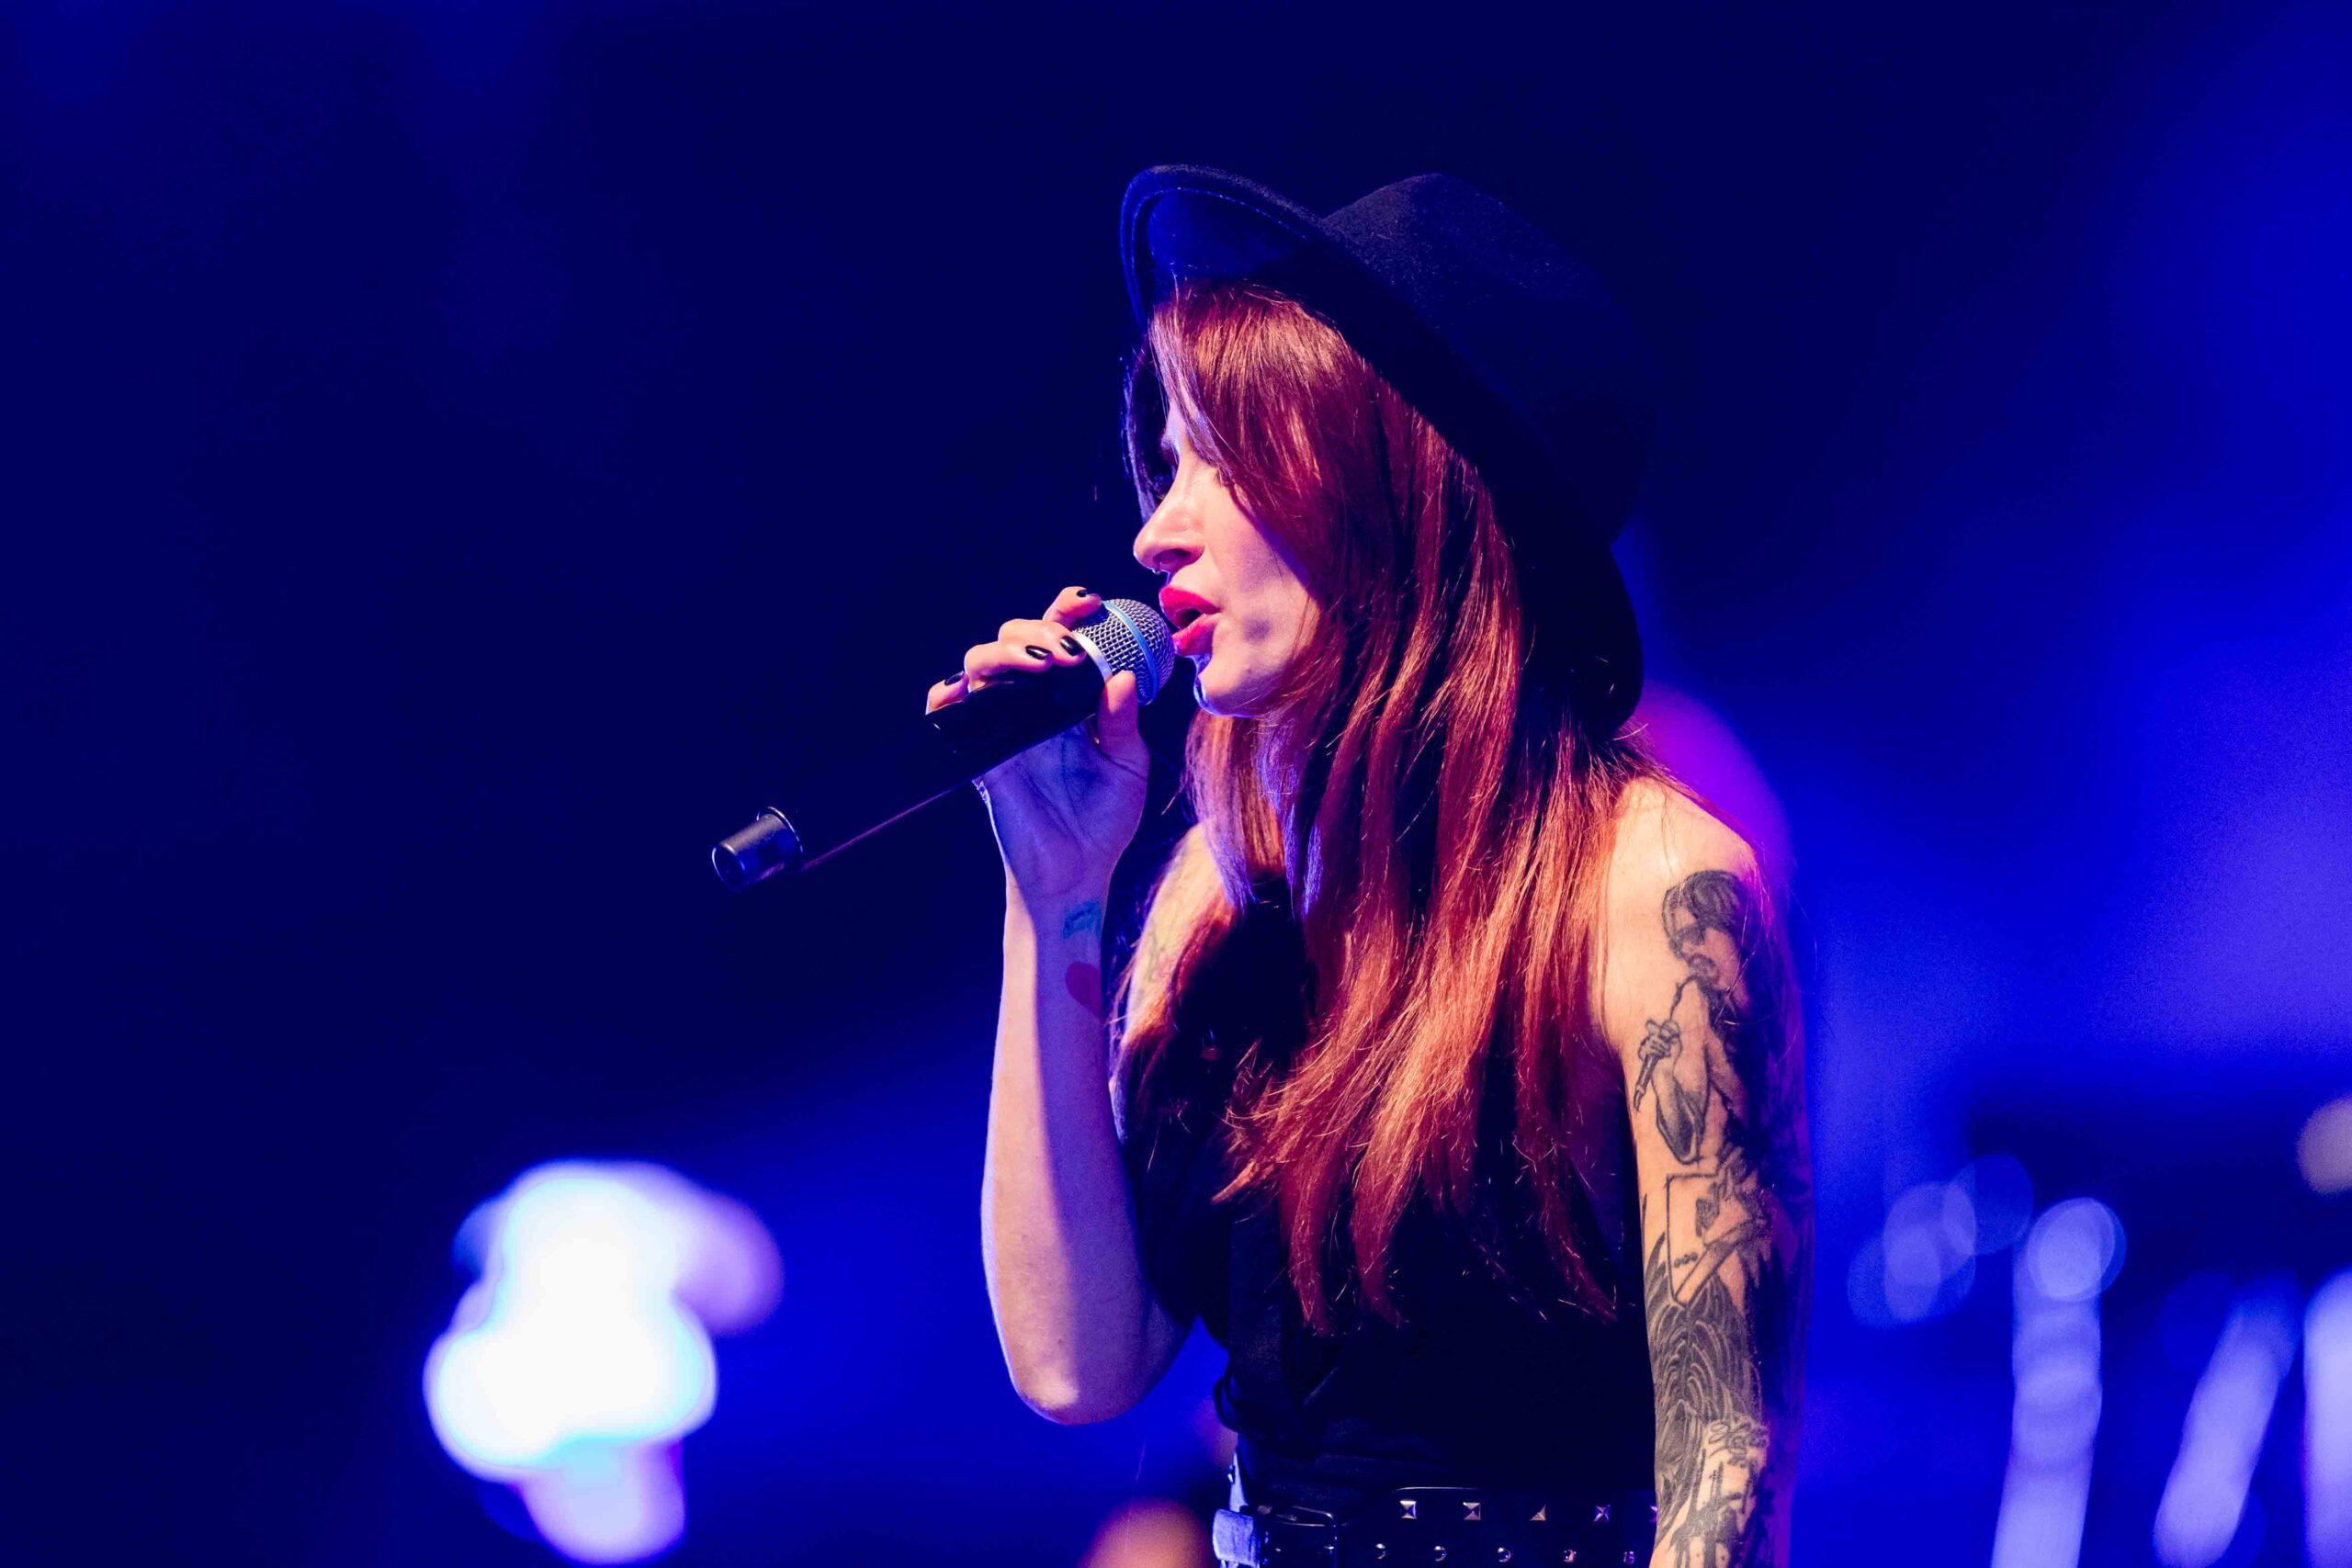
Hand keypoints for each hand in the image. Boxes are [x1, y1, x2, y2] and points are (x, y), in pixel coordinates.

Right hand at [924, 585, 1150, 904]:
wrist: (1078, 873)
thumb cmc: (1105, 820)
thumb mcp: (1128, 766)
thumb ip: (1122, 722)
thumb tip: (1119, 676)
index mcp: (1068, 699)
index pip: (1060, 638)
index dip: (1067, 611)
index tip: (1090, 602)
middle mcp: (1031, 705)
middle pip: (1015, 639)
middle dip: (1037, 627)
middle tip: (1066, 648)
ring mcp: (1001, 728)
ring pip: (980, 665)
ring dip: (1004, 652)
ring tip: (1040, 663)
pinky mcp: (980, 757)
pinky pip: (949, 718)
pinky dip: (946, 696)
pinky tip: (964, 688)